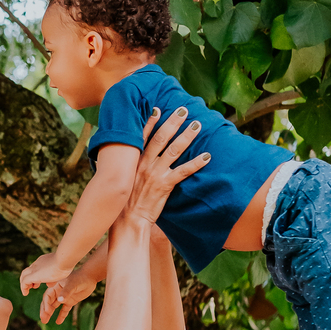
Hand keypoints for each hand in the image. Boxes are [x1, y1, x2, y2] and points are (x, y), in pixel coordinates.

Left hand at [20, 251, 66, 295]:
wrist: (64, 259)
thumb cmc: (67, 264)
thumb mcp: (60, 271)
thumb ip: (55, 276)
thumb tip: (49, 284)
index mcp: (45, 260)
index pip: (37, 267)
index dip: (37, 274)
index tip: (40, 282)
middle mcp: (39, 263)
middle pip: (29, 270)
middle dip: (29, 279)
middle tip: (33, 286)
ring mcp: (35, 268)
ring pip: (24, 275)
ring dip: (25, 283)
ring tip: (26, 291)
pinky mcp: (34, 275)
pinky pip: (25, 281)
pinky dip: (24, 287)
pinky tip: (25, 293)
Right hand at [41, 257, 101, 325]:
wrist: (90, 277)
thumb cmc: (80, 278)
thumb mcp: (72, 284)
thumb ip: (66, 292)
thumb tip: (60, 300)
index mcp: (55, 286)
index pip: (47, 296)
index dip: (46, 304)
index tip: (47, 312)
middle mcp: (58, 292)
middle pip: (48, 302)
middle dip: (45, 311)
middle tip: (43, 319)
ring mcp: (64, 297)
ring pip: (54, 306)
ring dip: (50, 313)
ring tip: (45, 322)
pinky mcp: (70, 301)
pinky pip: (64, 310)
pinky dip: (61, 315)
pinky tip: (58, 322)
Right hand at [119, 107, 207, 226]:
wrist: (127, 220)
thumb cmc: (125, 202)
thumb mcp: (124, 180)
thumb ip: (130, 167)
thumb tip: (134, 159)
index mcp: (134, 161)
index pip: (143, 137)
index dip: (150, 122)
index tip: (158, 109)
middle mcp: (144, 164)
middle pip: (161, 138)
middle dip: (173, 122)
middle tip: (183, 110)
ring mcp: (155, 174)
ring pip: (174, 150)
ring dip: (187, 136)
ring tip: (197, 125)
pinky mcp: (165, 186)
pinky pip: (183, 171)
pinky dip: (195, 163)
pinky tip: (206, 157)